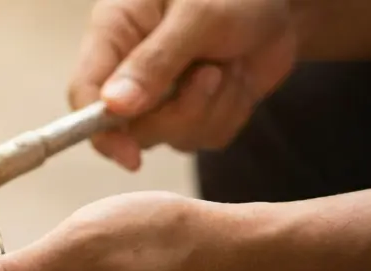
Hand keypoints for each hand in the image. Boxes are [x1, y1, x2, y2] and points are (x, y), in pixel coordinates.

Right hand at [69, 0, 296, 169]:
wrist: (284, 4)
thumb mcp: (197, 16)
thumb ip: (155, 61)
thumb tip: (113, 106)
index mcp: (114, 33)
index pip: (85, 93)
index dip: (100, 130)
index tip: (128, 155)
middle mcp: (130, 68)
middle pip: (131, 128)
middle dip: (179, 112)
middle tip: (212, 74)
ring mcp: (162, 96)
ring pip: (172, 136)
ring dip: (212, 107)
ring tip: (228, 65)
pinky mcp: (195, 112)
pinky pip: (206, 138)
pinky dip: (230, 112)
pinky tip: (238, 78)